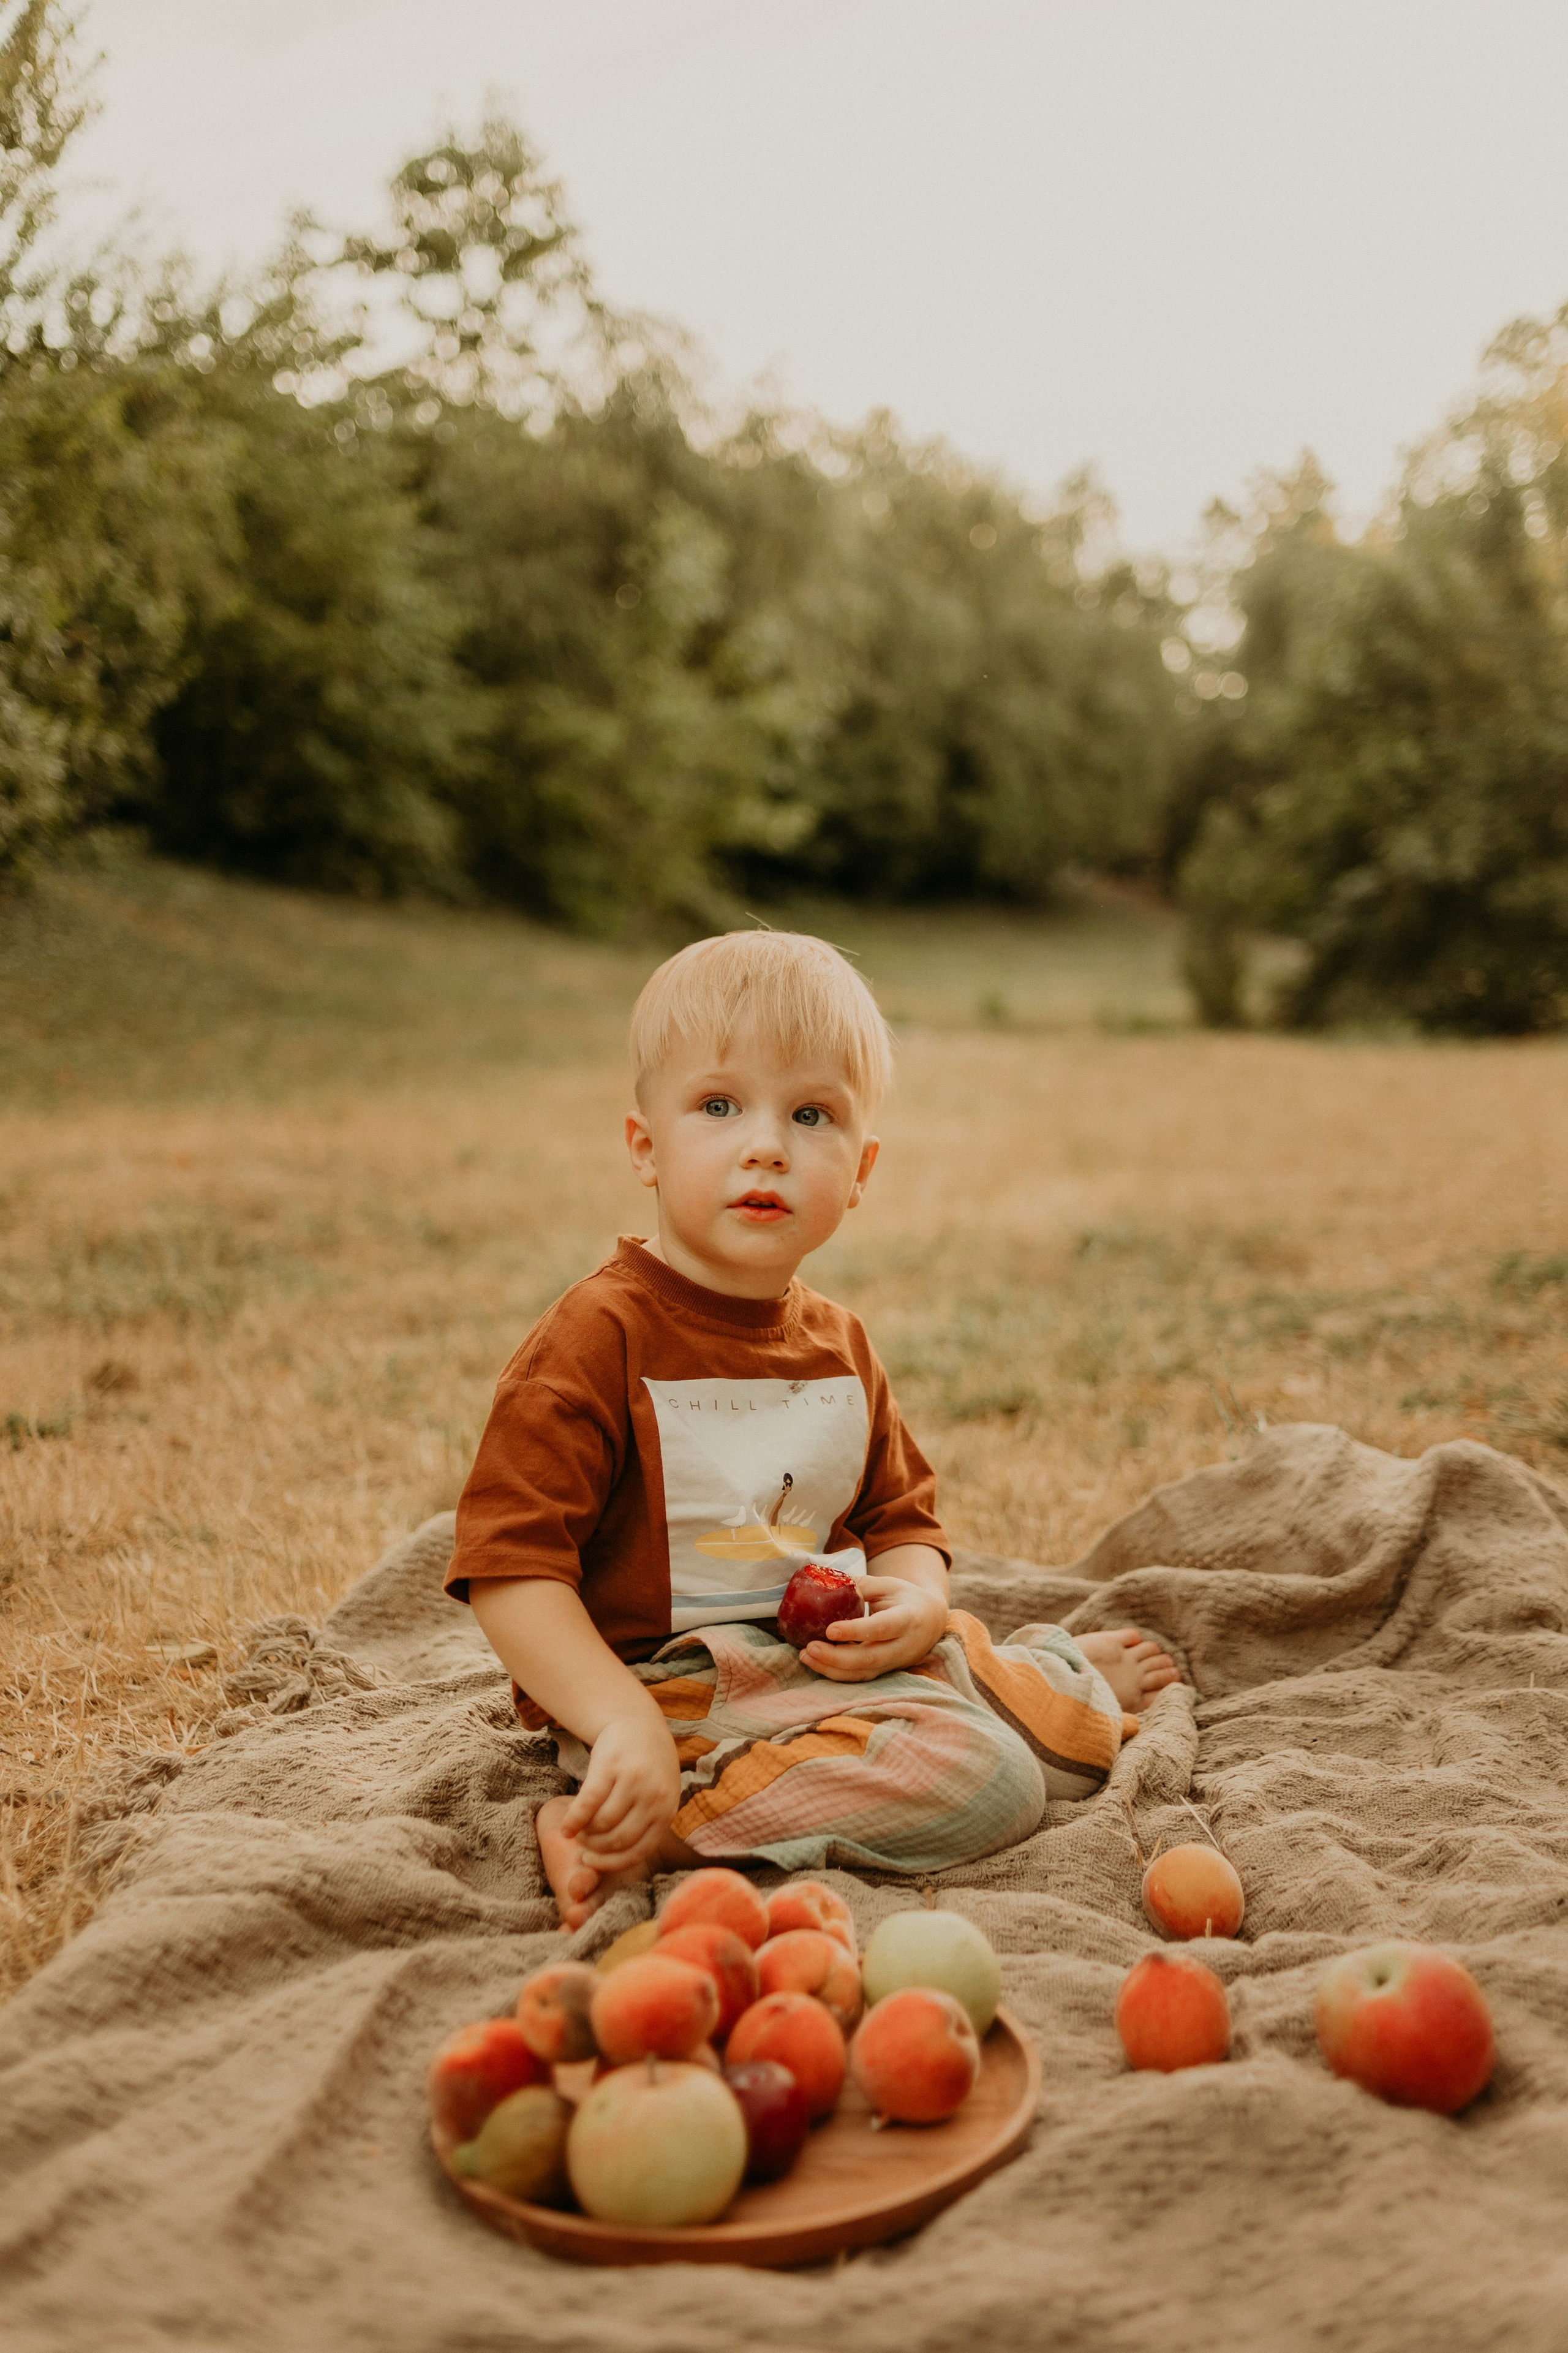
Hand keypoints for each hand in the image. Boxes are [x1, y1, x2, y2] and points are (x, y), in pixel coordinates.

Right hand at [560, 1711, 680, 1874]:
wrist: (638, 1726)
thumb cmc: (645, 1772)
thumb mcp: (657, 1798)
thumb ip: (645, 1826)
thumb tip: (618, 1863)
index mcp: (666, 1810)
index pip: (638, 1851)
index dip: (611, 1863)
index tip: (592, 1864)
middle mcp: (653, 1796)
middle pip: (618, 1840)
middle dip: (595, 1850)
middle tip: (582, 1848)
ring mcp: (633, 1780)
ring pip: (602, 1824)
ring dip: (584, 1835)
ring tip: (578, 1833)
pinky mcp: (610, 1766)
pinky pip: (587, 1803)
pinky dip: (573, 1821)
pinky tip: (565, 1829)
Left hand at [800, 1575, 948, 1681]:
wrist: (931, 1620)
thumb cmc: (905, 1598)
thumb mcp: (888, 1585)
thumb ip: (861, 1584)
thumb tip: (826, 1581)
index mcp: (908, 1619)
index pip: (882, 1628)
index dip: (856, 1631)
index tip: (829, 1629)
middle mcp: (903, 1646)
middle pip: (869, 1659)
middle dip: (836, 1657)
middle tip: (809, 1647)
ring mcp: (894, 1663)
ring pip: (862, 1673)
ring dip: (831, 1668)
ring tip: (805, 1655)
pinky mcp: (885, 1672)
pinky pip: (859, 1677)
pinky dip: (836, 1673)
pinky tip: (816, 1662)